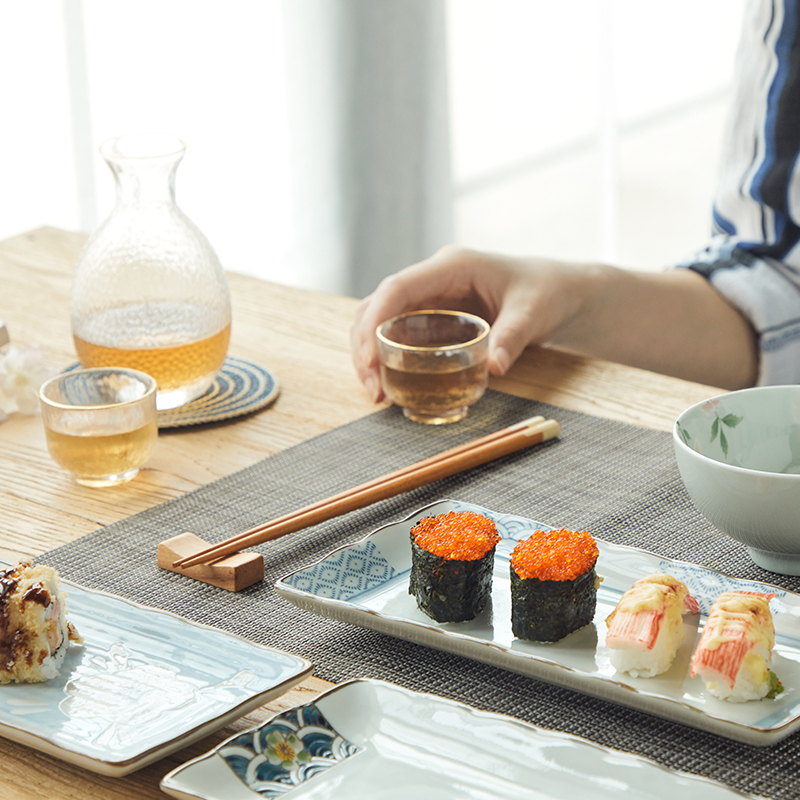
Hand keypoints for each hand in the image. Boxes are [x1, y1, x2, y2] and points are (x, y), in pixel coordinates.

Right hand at [350, 245, 587, 401]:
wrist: (558, 293)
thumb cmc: (547, 293)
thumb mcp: (533, 313)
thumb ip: (512, 337)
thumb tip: (493, 369)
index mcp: (452, 266)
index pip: (398, 287)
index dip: (376, 319)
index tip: (370, 357)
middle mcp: (433, 279)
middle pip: (377, 305)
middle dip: (364, 344)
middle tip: (373, 387)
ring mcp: (430, 297)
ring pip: (380, 319)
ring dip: (369, 353)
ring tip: (377, 393)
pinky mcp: (433, 316)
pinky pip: (397, 333)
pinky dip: (386, 357)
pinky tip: (390, 385)